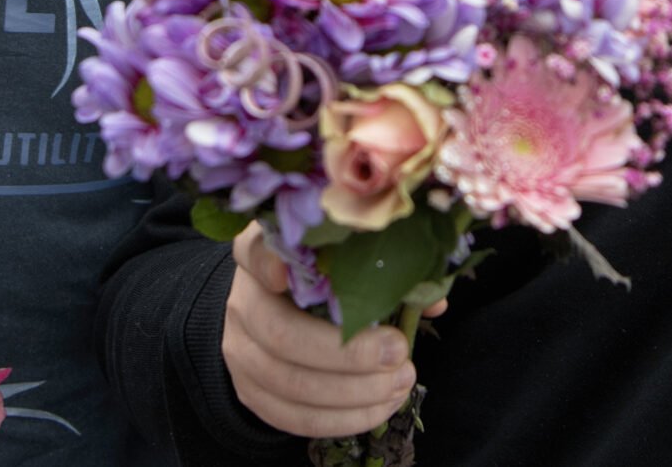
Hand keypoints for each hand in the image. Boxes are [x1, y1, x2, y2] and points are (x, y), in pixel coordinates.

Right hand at [222, 222, 438, 437]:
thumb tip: (433, 301)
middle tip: (397, 353)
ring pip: (288, 383)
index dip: (268, 264)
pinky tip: (378, 409)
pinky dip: (340, 419)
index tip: (288, 274)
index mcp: (260, 255)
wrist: (276, 321)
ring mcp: (239, 350)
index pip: (253, 251)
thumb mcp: (344, 265)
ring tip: (398, 384)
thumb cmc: (323, 284)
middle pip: (280, 334)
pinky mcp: (249, 391)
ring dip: (353, 393)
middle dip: (347, 353)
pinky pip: (291, 417)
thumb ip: (384, 271)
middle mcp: (242, 301)